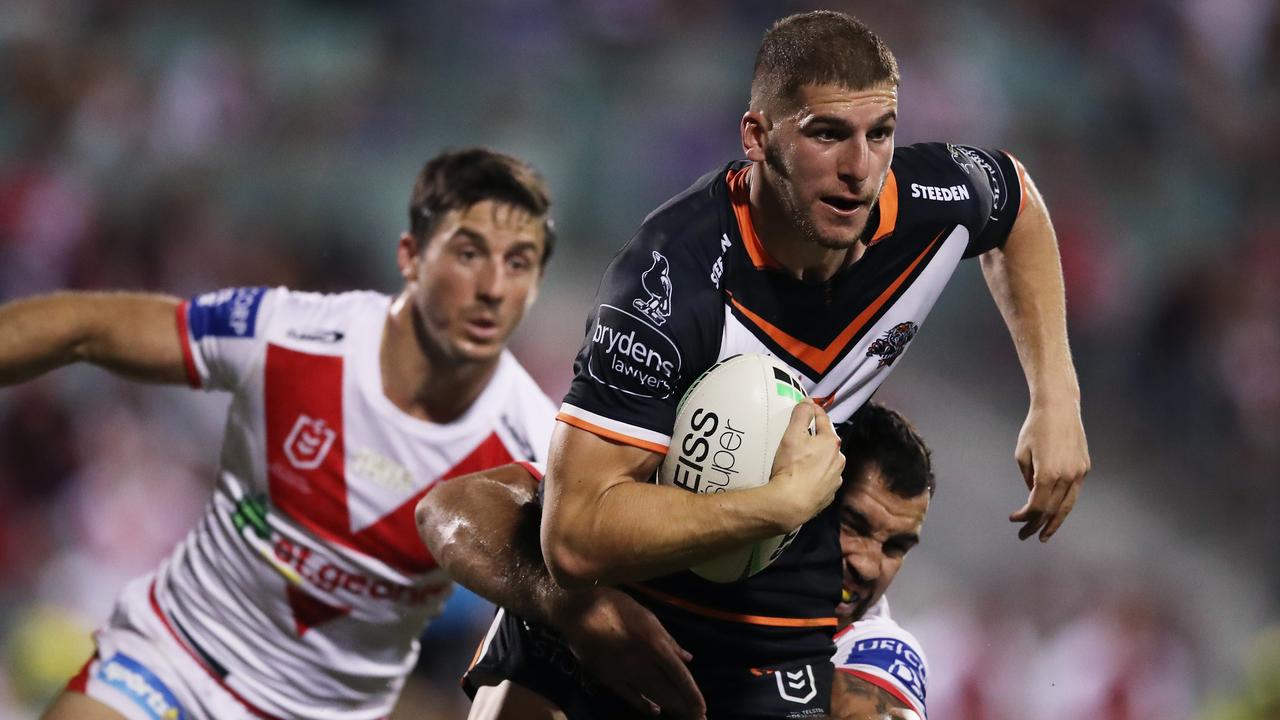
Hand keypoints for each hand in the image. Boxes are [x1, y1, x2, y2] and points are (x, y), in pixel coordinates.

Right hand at [552, 587, 705, 718]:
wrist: (575, 607)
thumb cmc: (614, 605)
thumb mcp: (646, 615)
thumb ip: (668, 639)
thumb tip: (687, 658)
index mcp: (653, 643)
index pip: (678, 675)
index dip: (692, 694)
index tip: (703, 709)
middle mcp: (640, 661)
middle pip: (667, 690)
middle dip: (684, 706)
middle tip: (699, 719)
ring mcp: (622, 672)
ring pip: (650, 694)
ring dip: (669, 706)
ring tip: (683, 716)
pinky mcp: (606, 677)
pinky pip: (628, 695)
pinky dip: (642, 703)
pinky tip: (655, 710)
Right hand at [767, 401, 844, 530]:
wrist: (790, 504)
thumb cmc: (791, 467)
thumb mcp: (792, 435)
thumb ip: (801, 415)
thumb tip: (808, 402)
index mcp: (832, 442)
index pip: (823, 420)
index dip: (813, 411)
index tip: (806, 407)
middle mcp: (839, 460)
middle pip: (826, 442)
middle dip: (816, 438)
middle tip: (800, 438)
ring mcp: (835, 479)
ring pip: (827, 462)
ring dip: (817, 458)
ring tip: (801, 461)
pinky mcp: (829, 495)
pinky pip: (823, 479)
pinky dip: (815, 476)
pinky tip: (804, 479)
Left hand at [1009, 396, 1089, 540]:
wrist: (1059, 408)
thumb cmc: (1035, 429)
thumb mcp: (1022, 454)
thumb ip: (1028, 479)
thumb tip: (1034, 496)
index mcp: (1048, 475)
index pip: (1037, 506)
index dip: (1025, 517)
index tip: (1014, 519)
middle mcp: (1067, 477)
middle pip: (1052, 510)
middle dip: (1038, 525)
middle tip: (1026, 537)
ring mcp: (1079, 473)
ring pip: (1067, 505)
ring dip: (1055, 522)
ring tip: (1045, 535)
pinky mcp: (1084, 467)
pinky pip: (1073, 492)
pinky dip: (1064, 504)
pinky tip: (1055, 512)